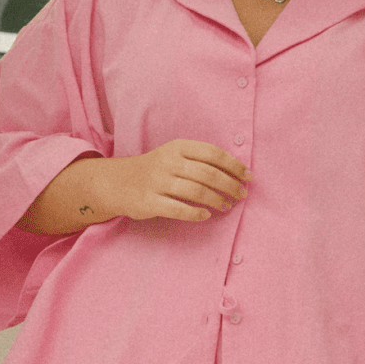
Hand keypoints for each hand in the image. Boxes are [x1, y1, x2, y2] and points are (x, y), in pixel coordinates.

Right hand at [115, 140, 249, 221]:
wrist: (116, 182)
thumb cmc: (154, 170)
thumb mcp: (173, 156)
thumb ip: (199, 160)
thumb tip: (234, 172)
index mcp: (177, 147)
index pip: (212, 153)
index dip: (233, 165)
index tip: (248, 176)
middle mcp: (168, 162)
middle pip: (208, 174)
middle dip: (230, 185)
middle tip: (242, 195)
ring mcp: (157, 182)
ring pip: (196, 191)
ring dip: (217, 200)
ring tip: (227, 206)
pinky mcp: (149, 202)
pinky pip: (178, 209)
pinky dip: (195, 213)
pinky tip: (206, 215)